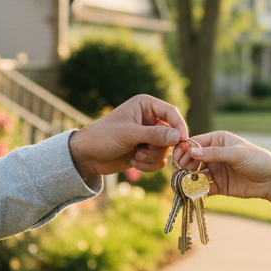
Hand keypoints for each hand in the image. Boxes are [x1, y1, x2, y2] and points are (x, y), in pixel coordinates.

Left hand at [68, 94, 188, 179]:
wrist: (88, 157)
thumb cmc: (103, 138)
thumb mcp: (129, 134)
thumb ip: (154, 135)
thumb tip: (179, 137)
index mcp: (145, 105)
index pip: (171, 112)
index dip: (179, 126)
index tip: (183, 141)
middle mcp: (149, 119)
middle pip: (172, 134)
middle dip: (158, 147)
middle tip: (142, 151)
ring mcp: (148, 136)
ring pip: (166, 149)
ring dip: (151, 157)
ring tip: (134, 156)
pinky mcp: (146, 151)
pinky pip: (160, 160)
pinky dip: (149, 165)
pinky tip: (134, 162)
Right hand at [174, 131, 270, 199]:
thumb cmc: (258, 160)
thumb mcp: (236, 154)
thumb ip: (214, 153)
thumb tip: (191, 151)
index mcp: (218, 140)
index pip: (196, 143)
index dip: (185, 150)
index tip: (178, 158)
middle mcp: (215, 154)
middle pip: (193, 159)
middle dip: (185, 165)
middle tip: (179, 172)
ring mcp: (216, 170)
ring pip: (196, 174)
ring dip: (189, 179)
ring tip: (184, 183)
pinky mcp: (219, 185)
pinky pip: (204, 188)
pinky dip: (198, 190)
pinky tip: (194, 192)